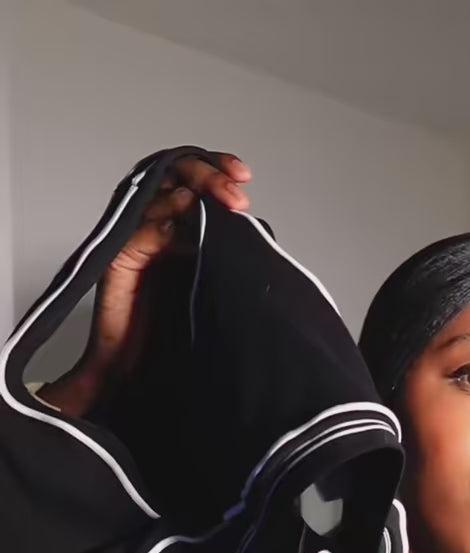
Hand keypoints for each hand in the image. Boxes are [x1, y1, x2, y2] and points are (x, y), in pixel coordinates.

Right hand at [41, 152, 251, 416]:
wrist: (138, 373)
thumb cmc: (174, 335)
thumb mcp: (216, 285)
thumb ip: (228, 253)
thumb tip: (260, 228)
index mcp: (179, 227)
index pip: (195, 181)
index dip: (218, 170)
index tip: (245, 177)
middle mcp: (156, 226)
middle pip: (175, 176)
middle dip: (207, 175)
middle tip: (236, 194)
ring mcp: (135, 241)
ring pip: (154, 194)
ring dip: (187, 190)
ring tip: (216, 199)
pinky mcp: (117, 263)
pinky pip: (135, 232)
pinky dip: (157, 222)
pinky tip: (180, 219)